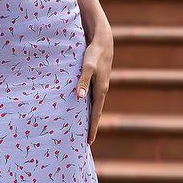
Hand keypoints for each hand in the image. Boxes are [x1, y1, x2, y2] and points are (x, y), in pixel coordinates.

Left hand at [75, 27, 112, 145]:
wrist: (103, 40)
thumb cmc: (94, 53)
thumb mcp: (87, 67)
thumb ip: (83, 81)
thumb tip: (79, 98)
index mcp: (101, 90)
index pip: (96, 115)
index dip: (92, 128)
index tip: (89, 142)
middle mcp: (101, 90)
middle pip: (95, 113)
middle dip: (91, 126)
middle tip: (86, 141)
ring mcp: (99, 85)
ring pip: (93, 105)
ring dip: (89, 116)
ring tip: (83, 127)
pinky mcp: (96, 79)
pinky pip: (91, 96)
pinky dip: (87, 105)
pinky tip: (81, 107)